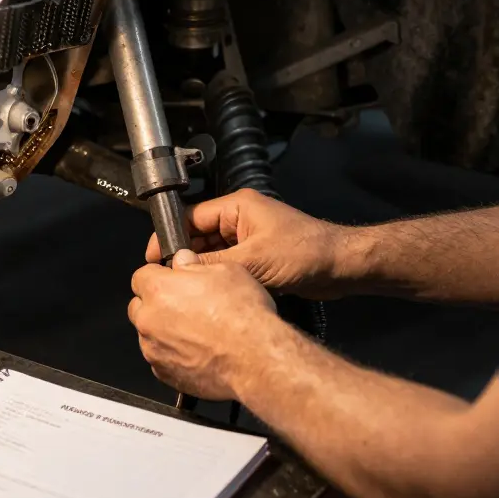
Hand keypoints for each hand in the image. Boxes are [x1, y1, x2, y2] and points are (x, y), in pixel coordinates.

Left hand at [128, 250, 287, 400]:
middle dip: (156, 304)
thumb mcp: (226, 271)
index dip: (159, 276)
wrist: (255, 359)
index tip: (172, 280)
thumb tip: (183, 261)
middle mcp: (149, 319)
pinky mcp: (164, 373)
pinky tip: (197, 351)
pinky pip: (160, 359)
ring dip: (164, 330)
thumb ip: (194, 265)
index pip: (141, 275)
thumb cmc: (243, 316)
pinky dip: (173, 355)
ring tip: (196, 331)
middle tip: (185, 305)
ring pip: (149, 334)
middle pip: (139, 306)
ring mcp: (153, 349)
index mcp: (159, 289)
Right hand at [144, 189, 353, 299]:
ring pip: (213, 252)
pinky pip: (228, 264)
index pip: (190, 217)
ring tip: (190, 287)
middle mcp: (241, 218)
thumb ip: (214, 263)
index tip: (156, 257)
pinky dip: (220, 276)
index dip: (171, 237)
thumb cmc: (307, 253)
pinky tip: (213, 291)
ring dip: (204, 268)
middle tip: (172, 277)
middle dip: (186, 256)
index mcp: (238, 206)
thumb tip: (182, 269)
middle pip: (199, 235)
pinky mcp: (257, 255)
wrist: (343, 267)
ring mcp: (249, 237)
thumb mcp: (253, 260)